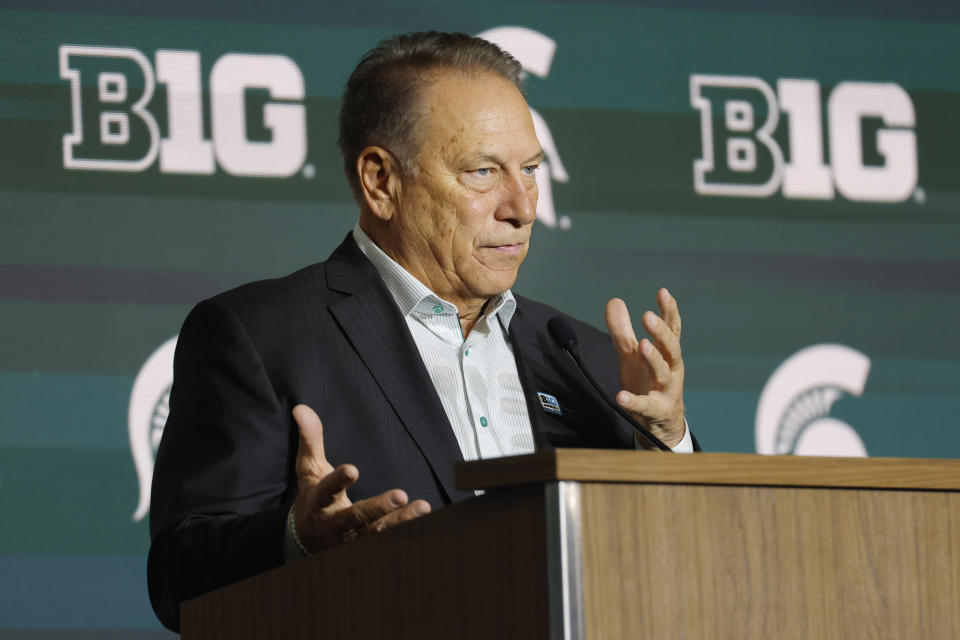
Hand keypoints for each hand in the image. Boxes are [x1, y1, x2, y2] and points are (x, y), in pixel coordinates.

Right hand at [292, 404, 429, 552]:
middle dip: (377, 508)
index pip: (326, 490)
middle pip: (357, 517)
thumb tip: (301, 408)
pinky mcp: (366, 544)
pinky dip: (405, 529)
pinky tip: (424, 516)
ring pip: (377, 532)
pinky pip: (387, 538)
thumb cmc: (313, 495)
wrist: (309, 538)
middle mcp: (336, 523)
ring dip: (401, 521)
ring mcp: (353, 537)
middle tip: (400, 496)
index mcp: (319, 502)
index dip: (338, 481)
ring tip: (422, 507)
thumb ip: (310, 440)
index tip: (352, 469)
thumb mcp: (308, 468)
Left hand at [605, 288, 684, 446]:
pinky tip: (621, 396)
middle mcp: (671, 369)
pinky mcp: (656, 411)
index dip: (669, 311)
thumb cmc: (647, 382)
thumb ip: (622, 331)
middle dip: (661, 332)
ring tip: (642, 345)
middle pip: (671, 347)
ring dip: (653, 358)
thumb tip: (614, 301)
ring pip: (663, 372)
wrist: (660, 423)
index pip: (672, 329)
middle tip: (647, 316)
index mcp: (667, 354)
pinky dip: (634, 401)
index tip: (663, 293)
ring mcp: (665, 390)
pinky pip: (645, 405)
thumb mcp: (631, 355)